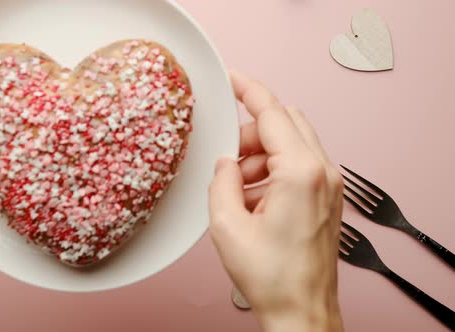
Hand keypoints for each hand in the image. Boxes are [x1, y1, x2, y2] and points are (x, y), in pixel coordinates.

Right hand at [209, 71, 343, 330]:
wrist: (301, 310)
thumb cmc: (272, 276)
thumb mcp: (226, 225)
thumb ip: (221, 181)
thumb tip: (225, 163)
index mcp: (300, 173)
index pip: (273, 112)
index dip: (249, 90)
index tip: (233, 78)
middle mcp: (322, 172)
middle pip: (285, 123)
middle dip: (251, 133)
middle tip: (227, 158)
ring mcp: (329, 184)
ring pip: (292, 143)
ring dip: (261, 155)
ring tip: (238, 190)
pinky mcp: (327, 197)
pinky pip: (298, 165)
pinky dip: (273, 171)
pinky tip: (254, 200)